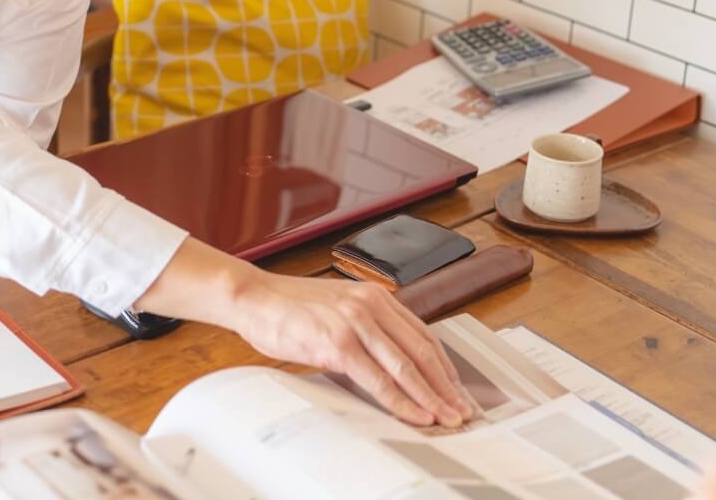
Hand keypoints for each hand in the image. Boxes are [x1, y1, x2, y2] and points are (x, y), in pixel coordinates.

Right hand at [135, 238, 473, 427]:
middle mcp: (370, 305)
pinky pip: (377, 378)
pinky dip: (400, 400)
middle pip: (421, 351)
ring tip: (446, 418)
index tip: (455, 390)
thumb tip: (393, 363)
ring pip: (406, 366)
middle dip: (445, 386)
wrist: (254, 297)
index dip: (444, 367)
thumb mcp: (339, 308)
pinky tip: (413, 414)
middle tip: (461, 411)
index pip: (423, 335)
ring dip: (430, 397)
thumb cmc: (290, 307)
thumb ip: (368, 328)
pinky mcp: (336, 342)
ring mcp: (354, 322)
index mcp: (375, 296)